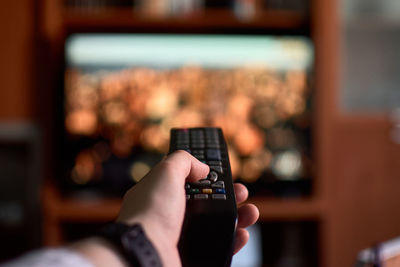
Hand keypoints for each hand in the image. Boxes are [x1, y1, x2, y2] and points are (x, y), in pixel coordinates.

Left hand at [117, 150, 258, 265]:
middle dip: (228, 195)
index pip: (187, 182)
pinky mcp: (192, 256)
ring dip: (237, 217)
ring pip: (215, 225)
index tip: (223, 174)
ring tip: (251, 212)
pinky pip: (219, 247)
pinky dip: (233, 240)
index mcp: (160, 195)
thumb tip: (202, 167)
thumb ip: (184, 161)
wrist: (147, 254)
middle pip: (206, 203)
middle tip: (242, 191)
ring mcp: (181, 238)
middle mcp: (170, 217)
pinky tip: (242, 234)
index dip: (206, 177)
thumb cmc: (152, 213)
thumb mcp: (166, 172)